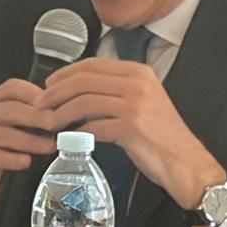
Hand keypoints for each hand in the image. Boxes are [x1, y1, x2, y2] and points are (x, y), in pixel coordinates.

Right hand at [0, 78, 56, 223]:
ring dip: (30, 141)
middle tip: (57, 125)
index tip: (57, 104)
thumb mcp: (17, 129)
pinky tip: (26, 162)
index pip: (13, 88)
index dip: (35, 94)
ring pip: (4, 134)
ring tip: (50, 147)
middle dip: (37, 117)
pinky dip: (11, 159)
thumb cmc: (3, 150)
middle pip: (10, 109)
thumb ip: (34, 119)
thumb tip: (67, 117)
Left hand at [36, 59, 224, 208]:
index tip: (48, 84)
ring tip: (49, 123)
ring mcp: (135, 104)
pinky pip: (93, 126)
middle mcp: (137, 83)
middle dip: (55, 92)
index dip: (65, 74)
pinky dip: (76, 133)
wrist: (186, 162)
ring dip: (61, 113)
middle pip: (83, 80)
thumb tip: (78, 90)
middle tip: (40, 104)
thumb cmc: (161, 136)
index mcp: (138, 72)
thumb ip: (115, 91)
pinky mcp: (131, 127)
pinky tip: (68, 138)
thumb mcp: (142, 101)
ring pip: (84, 102)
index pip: (92, 65)